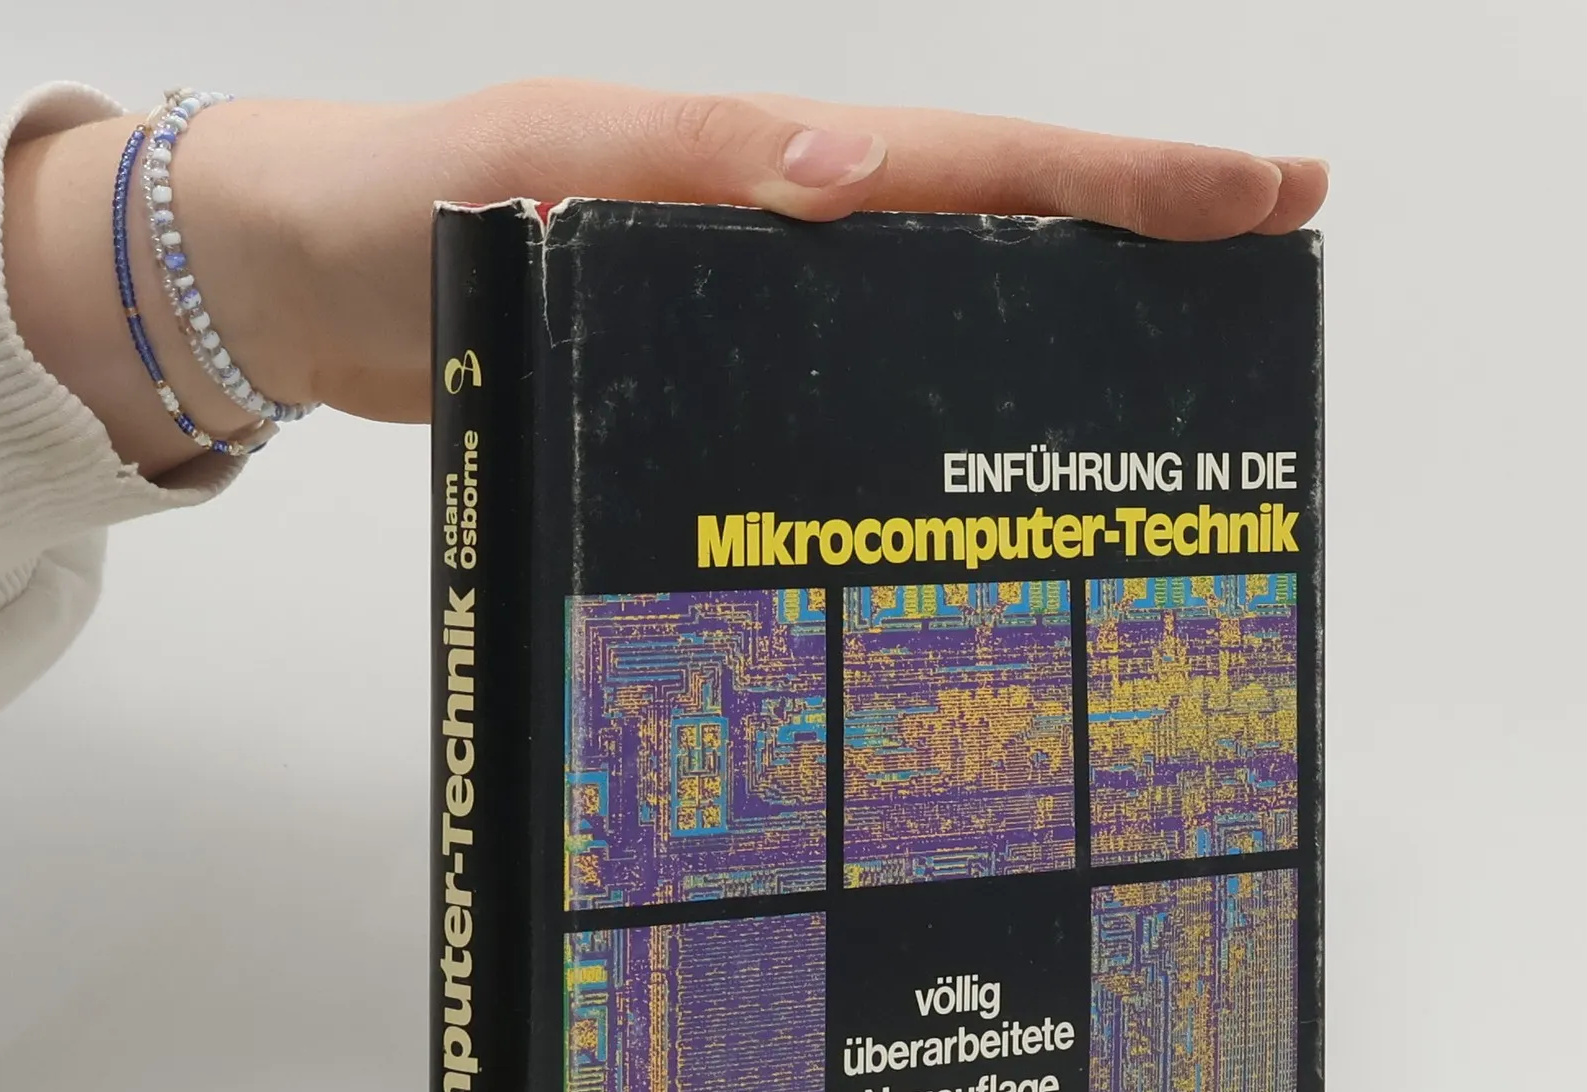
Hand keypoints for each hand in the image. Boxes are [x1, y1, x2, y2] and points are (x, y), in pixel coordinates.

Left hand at [5, 83, 1327, 472]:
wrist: (313, 280)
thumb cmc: (407, 219)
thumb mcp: (531, 182)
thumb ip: (674, 175)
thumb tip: (840, 179)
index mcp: (761, 163)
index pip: (976, 163)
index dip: (1119, 182)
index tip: (1255, 193)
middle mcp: (784, 218)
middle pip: (995, 208)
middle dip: (1137, 224)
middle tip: (1273, 242)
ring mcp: (758, 286)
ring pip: (943, 288)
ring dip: (1059, 308)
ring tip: (1175, 356)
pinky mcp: (719, 354)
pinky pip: (859, 357)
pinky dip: (941, 379)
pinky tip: (987, 434)